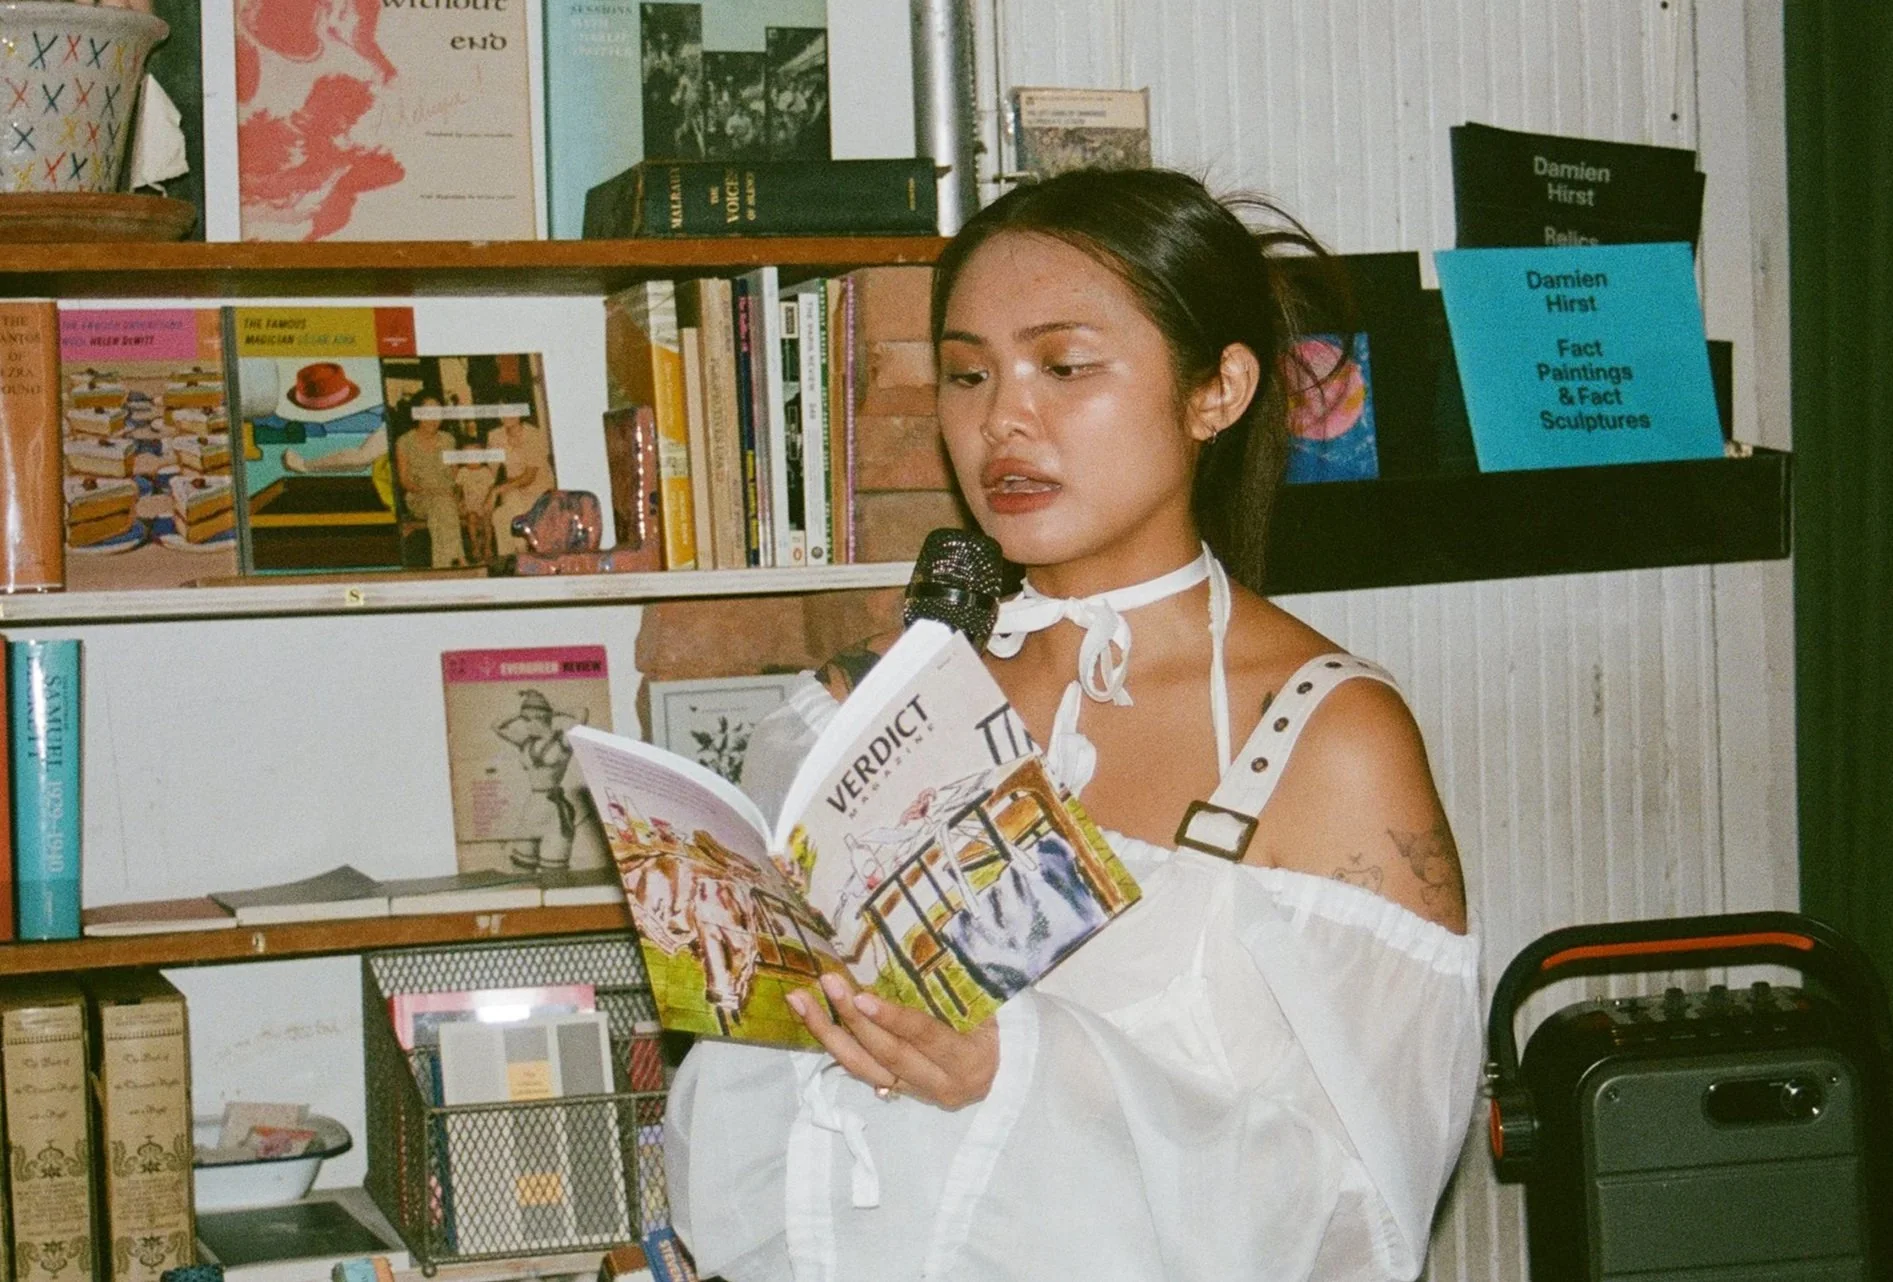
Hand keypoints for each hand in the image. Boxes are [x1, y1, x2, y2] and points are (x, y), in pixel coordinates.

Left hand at [789, 971, 998, 1109]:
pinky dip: (835, 1044)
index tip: (861, 996)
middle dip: (851, 1019)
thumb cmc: (1002, 1030)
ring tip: (801, 1002)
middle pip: (886, 1053)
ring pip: (864, 1067)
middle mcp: (940, 1083)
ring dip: (828, 1034)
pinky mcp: (899, 1092)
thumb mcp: (992, 1010)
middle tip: (826, 983)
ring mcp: (916, 1092)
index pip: (925, 1037)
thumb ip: (960, 990)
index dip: (893, 1018)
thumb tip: (925, 946)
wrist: (1011, 1076)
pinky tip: (813, 1020)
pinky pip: (861, 1069)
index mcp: (968, 1060)